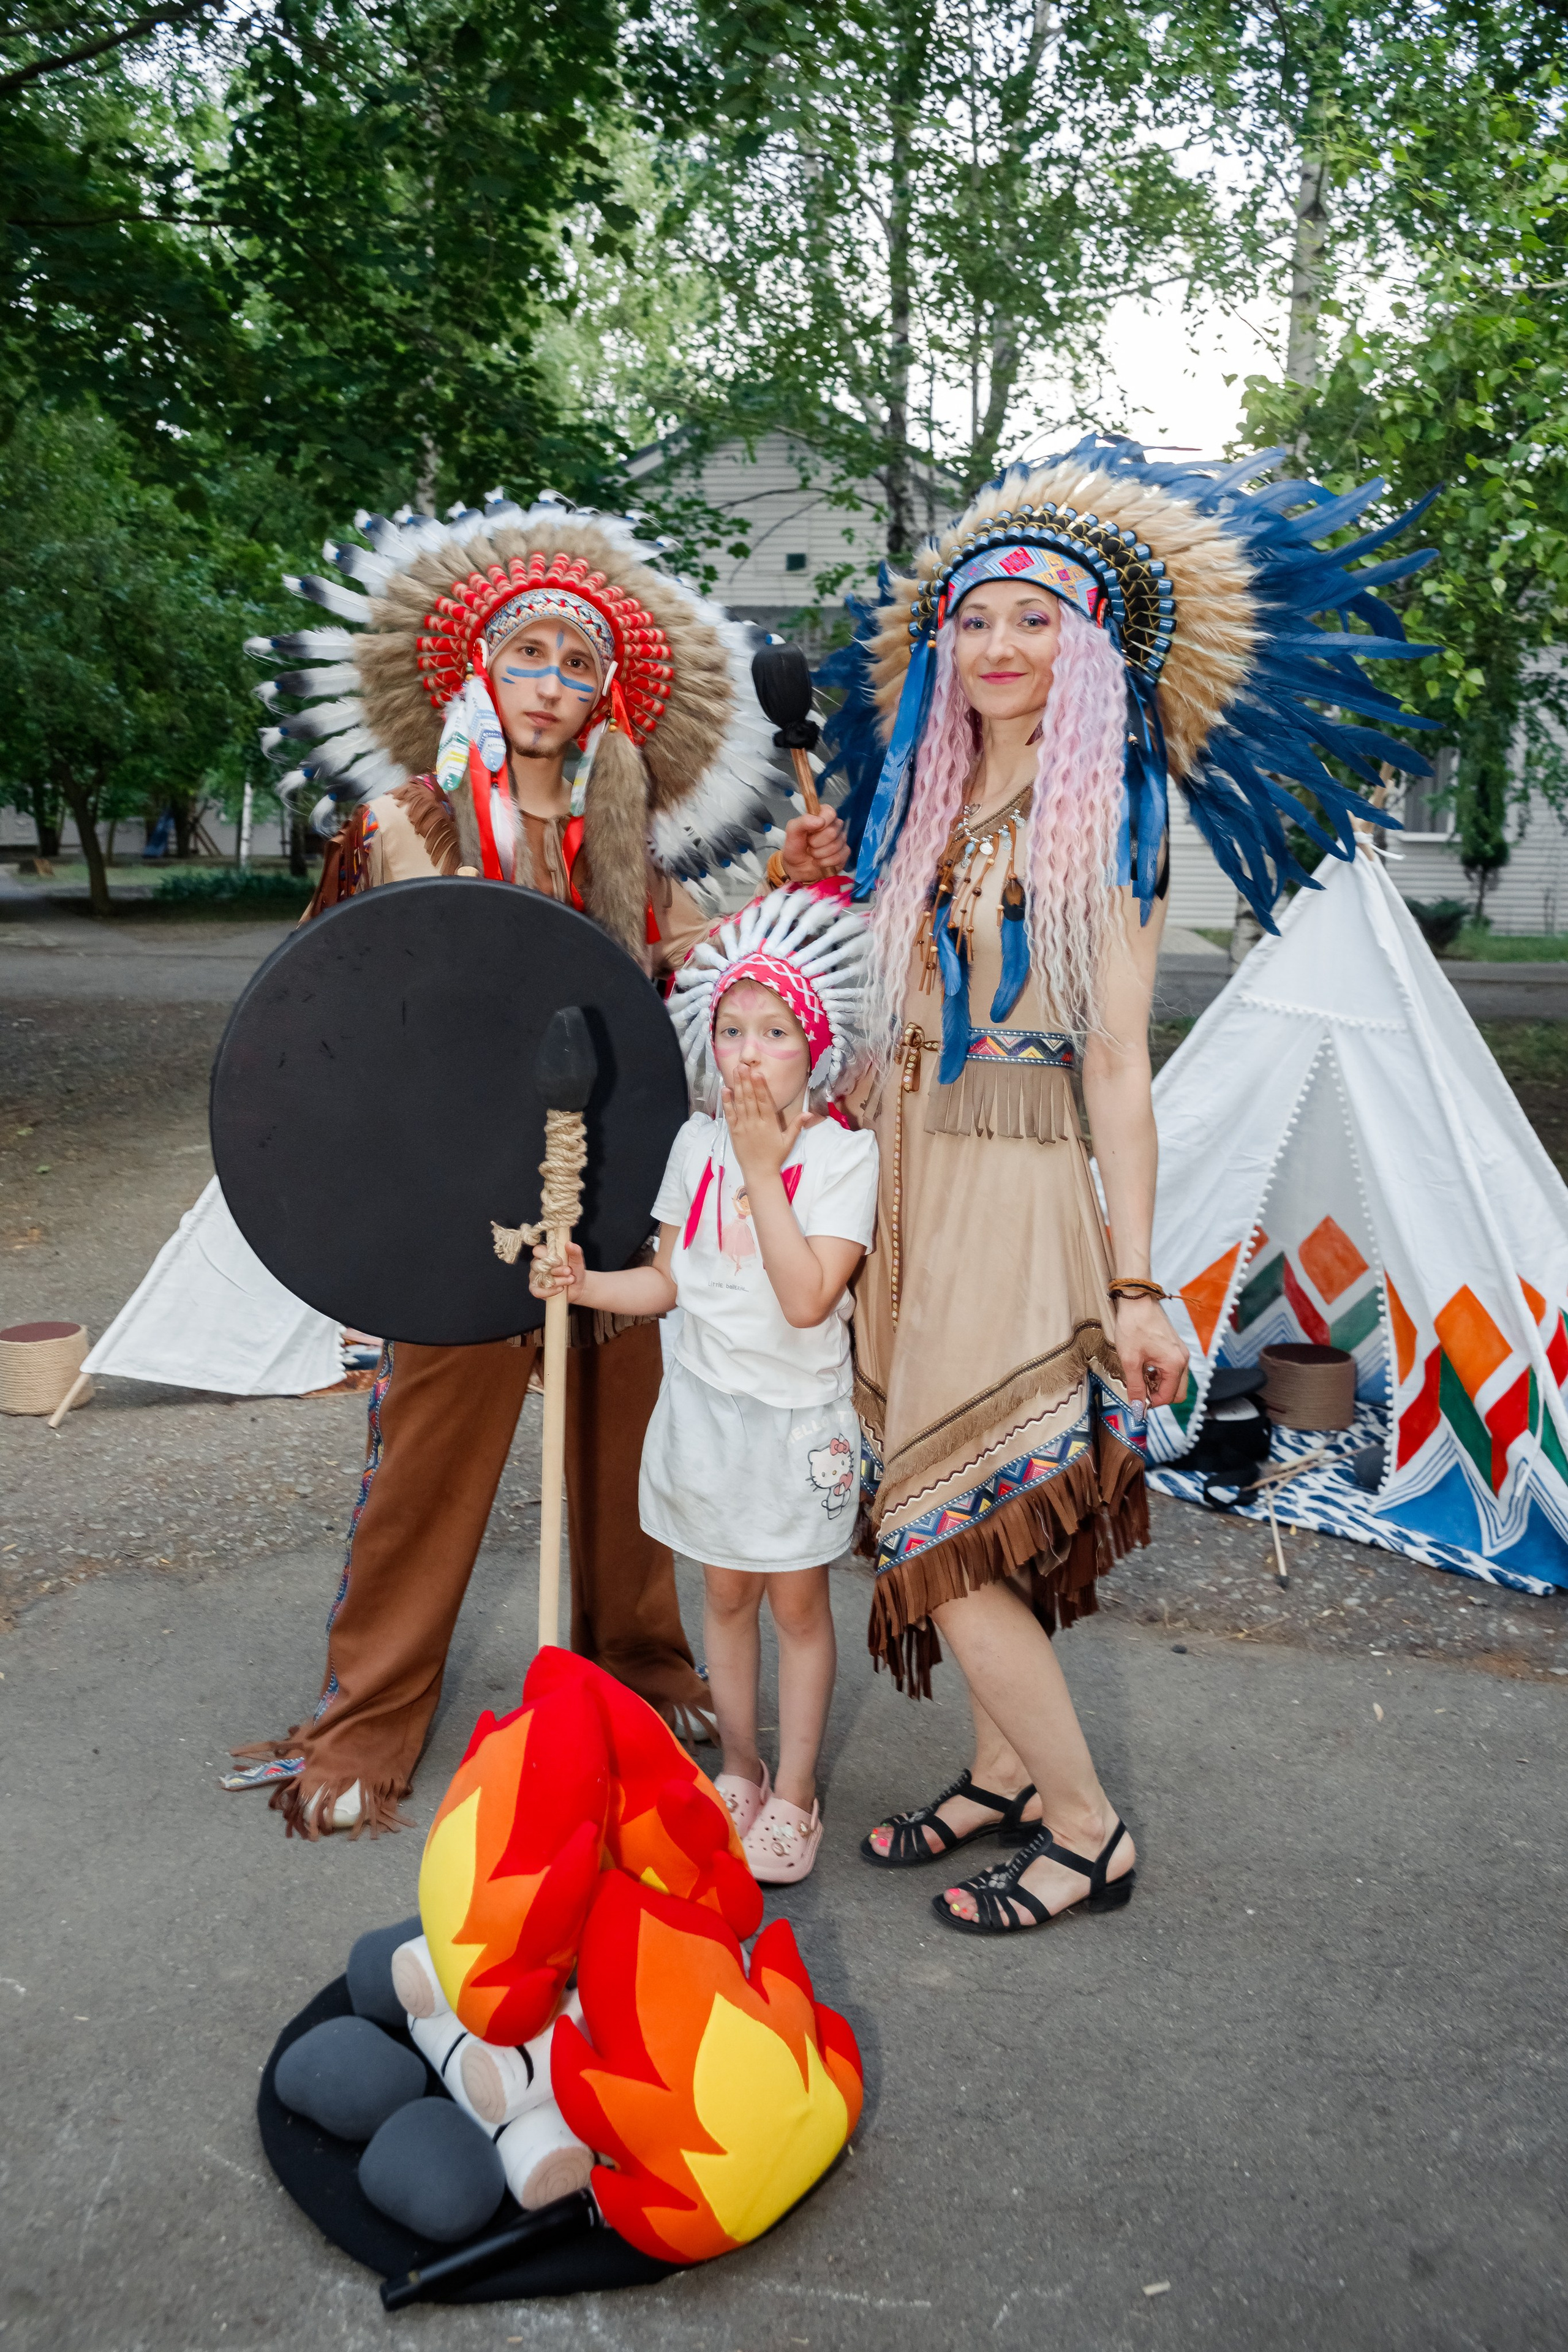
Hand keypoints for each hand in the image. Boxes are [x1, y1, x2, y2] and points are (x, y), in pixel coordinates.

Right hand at [529, 1238, 586, 1301]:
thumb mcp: (577, 1259)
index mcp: (543, 1253)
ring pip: (542, 1279)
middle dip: (557, 1270)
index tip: (561, 1260)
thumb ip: (574, 1251)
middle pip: (540, 1266)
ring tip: (570, 1279)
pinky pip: (538, 1291)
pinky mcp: (536, 1290)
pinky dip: (550, 1291)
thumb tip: (569, 1244)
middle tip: (569, 1271)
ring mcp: (535, 1277)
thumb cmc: (574, 1269)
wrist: (578, 1285)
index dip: (549, 1256)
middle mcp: (537, 1264)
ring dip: (559, 1280)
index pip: (538, 1250)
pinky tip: (561, 1288)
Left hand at [724, 1067, 801, 1184]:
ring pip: (740, 1103)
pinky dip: (727, 1102)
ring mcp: (743, 1126)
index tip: (757, 1073)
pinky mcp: (733, 1132)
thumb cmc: (775, 1156)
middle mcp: (755, 1123)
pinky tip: (725, 1090)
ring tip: (735, 1071)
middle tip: (743, 1065)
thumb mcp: (789, 1141)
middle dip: (746, 1081)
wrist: (759, 1172)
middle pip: (750, 1098)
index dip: (760, 1086)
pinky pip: (729, 1115)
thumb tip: (808, 1113)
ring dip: (738, 1086)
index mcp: (769, 1123)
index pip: (764, 1101)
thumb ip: (797, 1125)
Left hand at [781, 810, 848, 881]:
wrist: (797, 867)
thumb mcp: (792, 831)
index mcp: (824, 814)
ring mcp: (841, 839)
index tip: (810, 832)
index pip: (830, 814)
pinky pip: (838, 858)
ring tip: (812, 853)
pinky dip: (824, 862)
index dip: (819, 825)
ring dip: (818, 854)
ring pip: (835, 847)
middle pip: (832, 832)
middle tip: (809, 844)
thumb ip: (803, 821)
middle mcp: (835, 825)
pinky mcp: (844, 854)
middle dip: (815, 843)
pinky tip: (819, 861)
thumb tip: (820, 821)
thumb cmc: (796, 846)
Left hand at [1112, 1295, 1188, 1407]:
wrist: (1137, 1301)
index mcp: (1175, 1364)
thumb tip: (1138, 1409)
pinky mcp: (1176, 1348)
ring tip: (1140, 1378)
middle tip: (1139, 1392)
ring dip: (1159, 1385)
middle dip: (1158, 1396)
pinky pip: (1173, 1370)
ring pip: (1175, 1381)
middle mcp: (1183, 1360)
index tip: (1136, 1401)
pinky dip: (1161, 1375)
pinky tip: (1145, 1369)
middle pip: (1178, 1392)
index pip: (1169, 1397)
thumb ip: (1136, 1387)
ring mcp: (1181, 1353)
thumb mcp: (1130, 1361)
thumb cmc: (1133, 1327)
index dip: (1151, 1403)